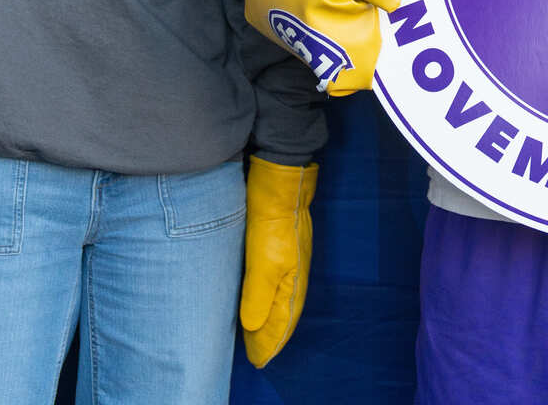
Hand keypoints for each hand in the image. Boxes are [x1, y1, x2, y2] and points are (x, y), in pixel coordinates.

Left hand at [238, 157, 316, 367]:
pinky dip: (269, 303)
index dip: (269, 342)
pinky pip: (277, 287)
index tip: (258, 361)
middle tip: (257, 356)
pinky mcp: (282, 251)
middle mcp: (294, 276)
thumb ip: (259, 296)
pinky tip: (261, 300)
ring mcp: (290, 263)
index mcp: (292, 283)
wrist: (280, 185)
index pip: (282, 323)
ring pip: (281, 302)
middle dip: (271, 337)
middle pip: (284, 316)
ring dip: (270, 321)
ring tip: (258, 336)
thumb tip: (252, 326)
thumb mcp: (262, 262)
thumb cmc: (272, 224)